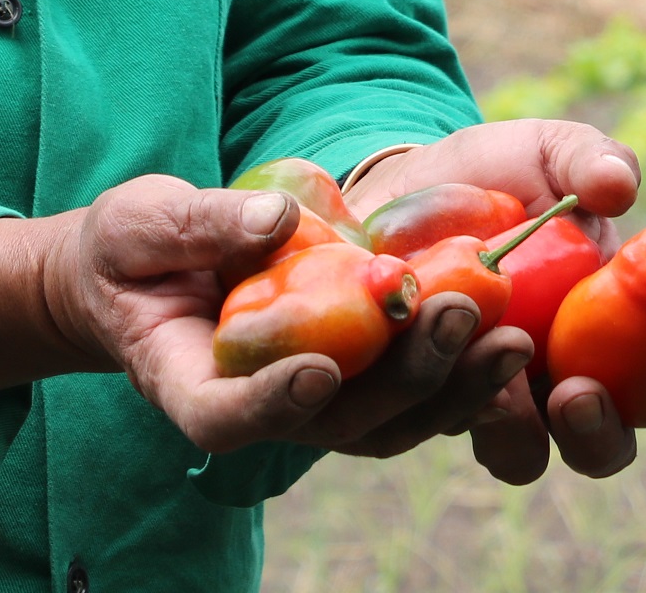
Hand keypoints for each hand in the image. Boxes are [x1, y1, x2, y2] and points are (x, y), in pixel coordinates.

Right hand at [0, 176, 527, 461]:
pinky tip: (511, 329)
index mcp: (189, 383)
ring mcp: (313, 399)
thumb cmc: (133, 248)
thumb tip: (274, 222)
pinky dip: (461, 369)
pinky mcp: (354, 374)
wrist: (152, 267)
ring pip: (388, 419)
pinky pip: (411, 388)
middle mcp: (260, 408)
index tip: (318, 369)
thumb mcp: (144, 222)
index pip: (228, 417)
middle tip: (456, 316)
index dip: (272, 404)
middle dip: (403, 379)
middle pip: (335, 422)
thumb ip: (200, 225)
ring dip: (453, 384)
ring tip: (512, 337)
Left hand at [340, 120, 645, 483]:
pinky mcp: (433, 401)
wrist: (395, 189)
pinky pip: (444, 427)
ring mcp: (501, 399)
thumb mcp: (545, 151)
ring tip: (500, 379)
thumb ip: (586, 159)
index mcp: (623, 322)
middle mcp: (571, 377)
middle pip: (608, 444)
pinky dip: (448, 401)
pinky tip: (437, 354)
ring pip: (525, 457)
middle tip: (580, 394)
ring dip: (520, 432)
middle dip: (603, 434)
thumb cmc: (494, 173)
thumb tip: (618, 184)